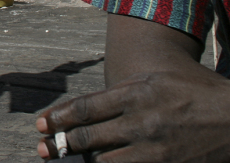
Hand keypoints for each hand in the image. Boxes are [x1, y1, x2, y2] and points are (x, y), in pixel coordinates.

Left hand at [36, 69, 229, 161]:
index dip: (57, 118)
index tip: (40, 124)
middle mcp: (142, 122)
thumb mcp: (156, 81)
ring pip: (103, 162)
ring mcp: (155, 151)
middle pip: (88, 138)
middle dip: (61, 144)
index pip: (84, 108)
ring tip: (72, 160)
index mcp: (137, 95)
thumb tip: (82, 109)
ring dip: (85, 162)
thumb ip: (121, 92)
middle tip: (43, 148)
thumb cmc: (194, 94)